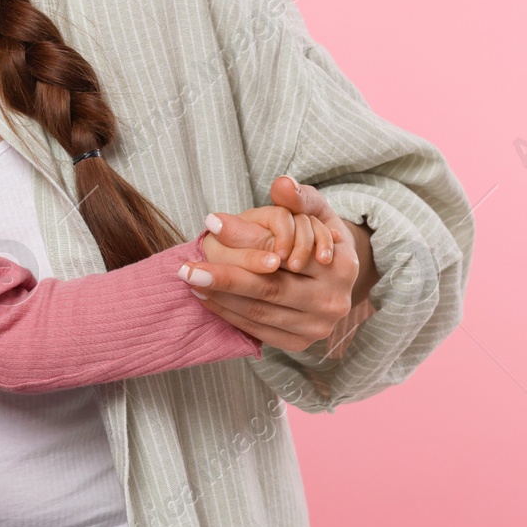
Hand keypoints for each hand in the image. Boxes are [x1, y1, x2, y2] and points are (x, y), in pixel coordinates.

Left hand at [179, 177, 358, 351]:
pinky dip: (228, 314)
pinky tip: (206, 297)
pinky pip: (257, 330)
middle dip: (223, 278)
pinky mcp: (299, 343)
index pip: (284, 255)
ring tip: (190, 280)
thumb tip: (281, 183)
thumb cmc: (318, 238)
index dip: (246, 241)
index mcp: (341, 267)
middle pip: (268, 289)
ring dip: (220, 298)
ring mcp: (317, 327)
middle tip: (185, 269)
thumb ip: (298, 198)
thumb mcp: (314, 212)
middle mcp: (333, 302)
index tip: (209, 226)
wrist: (333, 277)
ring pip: (259, 312)